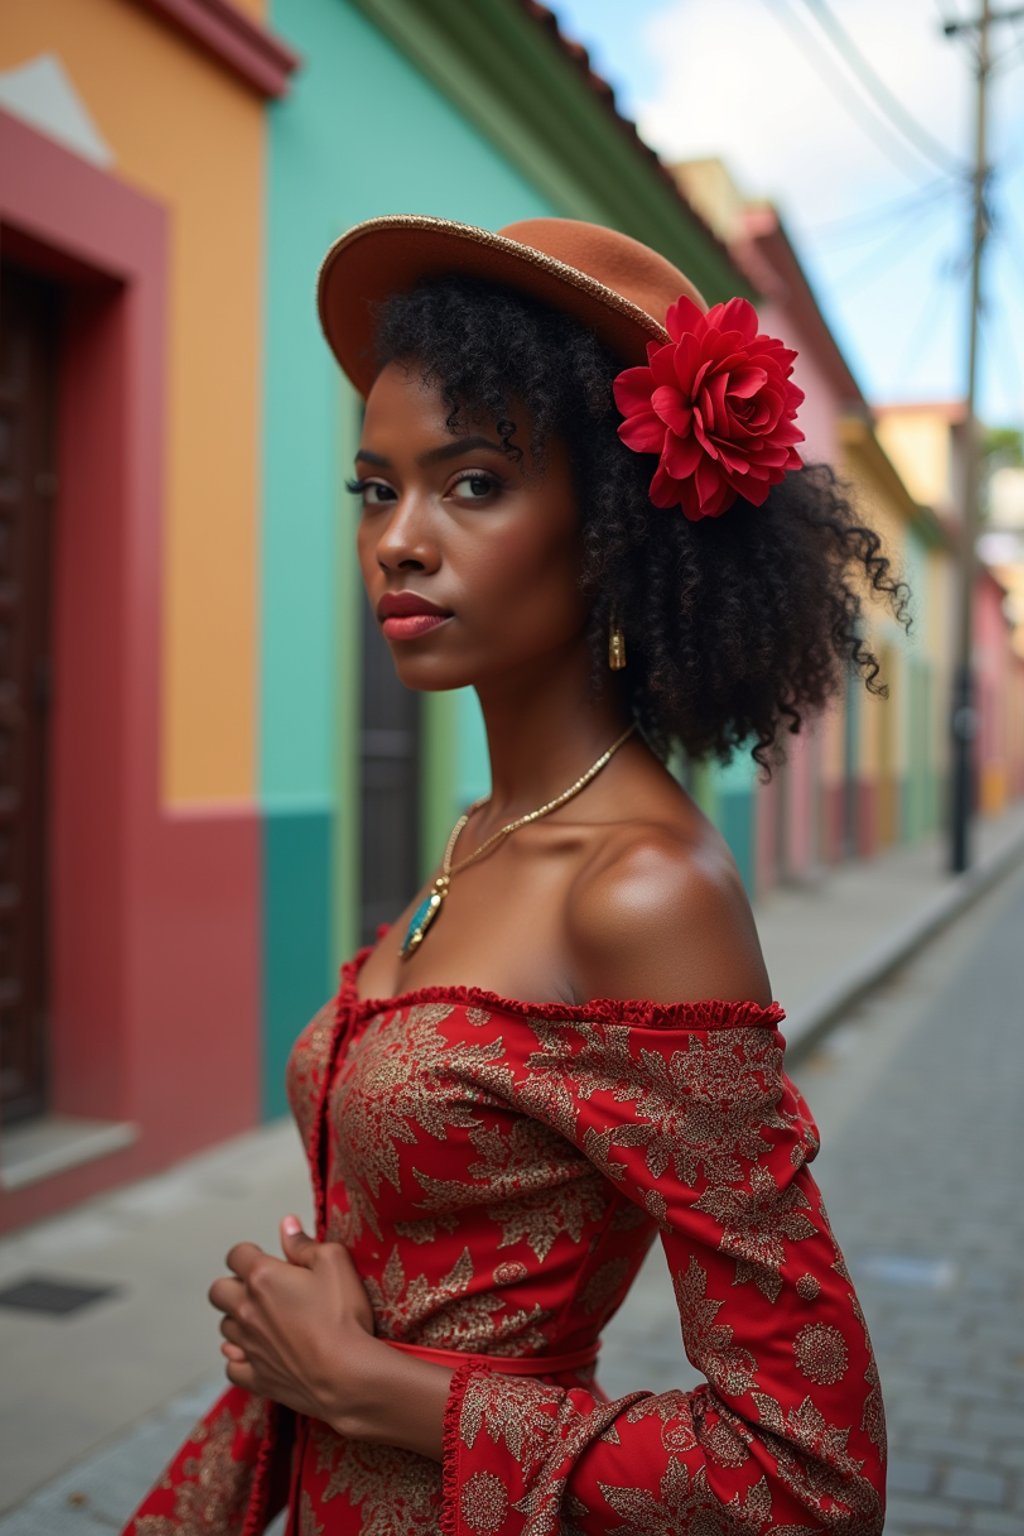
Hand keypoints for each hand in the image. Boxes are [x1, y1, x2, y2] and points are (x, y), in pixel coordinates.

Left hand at [208, 1216, 378, 1427]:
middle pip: (218, 1292)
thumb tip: (286, 1225)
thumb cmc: (343, 1316)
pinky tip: (256, 1354)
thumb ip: (304, 1243)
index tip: (265, 1258)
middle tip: (260, 1289)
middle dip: (233, 1285)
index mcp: (262, 1277)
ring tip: (265, 1321)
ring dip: (239, 1320)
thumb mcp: (334, 1262)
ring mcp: (249, 1346)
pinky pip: (232, 1366)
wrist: (347, 1374)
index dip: (249, 1253)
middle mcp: (247, 1311)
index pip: (236, 1254)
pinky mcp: (256, 1377)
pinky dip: (240, 1358)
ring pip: (225, 1327)